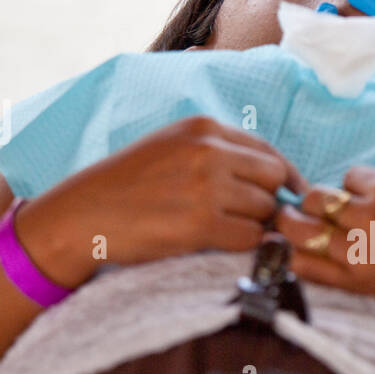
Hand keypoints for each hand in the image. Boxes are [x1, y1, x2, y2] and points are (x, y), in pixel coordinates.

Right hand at [16, 115, 302, 286]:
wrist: (83, 215)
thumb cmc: (127, 186)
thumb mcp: (172, 148)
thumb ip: (217, 153)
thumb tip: (271, 176)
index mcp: (204, 128)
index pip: (268, 150)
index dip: (284, 176)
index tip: (291, 195)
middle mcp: (210, 151)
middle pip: (274, 178)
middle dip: (268, 200)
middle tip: (247, 217)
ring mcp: (207, 187)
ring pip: (266, 209)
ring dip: (253, 225)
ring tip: (221, 230)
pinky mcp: (202, 223)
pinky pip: (250, 237)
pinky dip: (242, 245)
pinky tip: (216, 243)